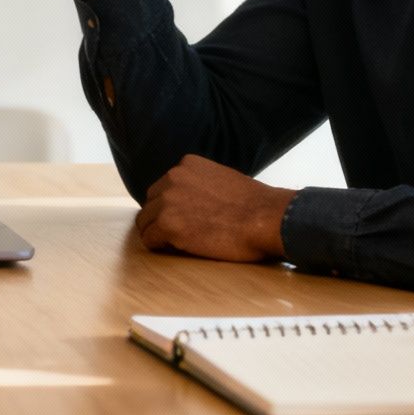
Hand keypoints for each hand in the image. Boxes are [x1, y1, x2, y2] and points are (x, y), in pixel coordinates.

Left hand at [135, 154, 293, 262]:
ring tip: (181, 243)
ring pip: (146, 222)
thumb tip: (190, 201)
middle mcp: (172, 178)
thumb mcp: (222, 179)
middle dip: (161, 218)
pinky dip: (160, 247)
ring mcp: (168, 200)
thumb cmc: (254, 206)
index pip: (164, 187)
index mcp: (186, 165)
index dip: (171, 206)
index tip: (185, 218)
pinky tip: (179, 249)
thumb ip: (200, 185)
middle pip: (151, 203)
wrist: (267, 218)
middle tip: (180, 234)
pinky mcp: (168, 224)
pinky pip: (150, 239)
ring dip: (159, 233)